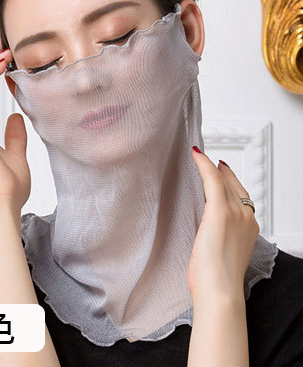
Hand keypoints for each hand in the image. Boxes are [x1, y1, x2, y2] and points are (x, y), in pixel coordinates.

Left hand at [187, 146, 259, 300]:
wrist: (220, 290)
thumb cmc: (217, 279)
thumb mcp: (222, 255)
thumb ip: (220, 239)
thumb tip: (208, 235)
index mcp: (248, 228)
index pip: (241, 199)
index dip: (232, 185)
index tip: (223, 175)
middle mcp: (246, 217)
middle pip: (235, 187)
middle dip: (225, 173)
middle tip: (215, 163)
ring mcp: (235, 213)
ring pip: (224, 181)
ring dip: (213, 168)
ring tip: (204, 158)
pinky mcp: (220, 211)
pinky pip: (212, 179)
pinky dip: (204, 165)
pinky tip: (197, 155)